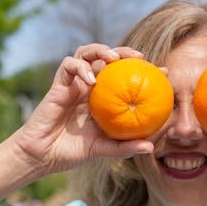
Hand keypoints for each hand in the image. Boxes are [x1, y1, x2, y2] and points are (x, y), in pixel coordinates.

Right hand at [10, 44, 153, 174]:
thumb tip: (151, 147)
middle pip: (106, 57)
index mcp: (102, 97)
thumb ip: (125, 147)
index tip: (164, 72)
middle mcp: (89, 86)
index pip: (124, 76)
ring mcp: (73, 83)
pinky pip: (69, 66)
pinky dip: (80, 68)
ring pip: (86, 53)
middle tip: (140, 57)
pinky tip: (91, 80)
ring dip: (100, 50)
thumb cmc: (71, 152)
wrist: (42, 155)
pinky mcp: (58, 84)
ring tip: (113, 59)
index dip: (143, 71)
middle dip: (124, 51)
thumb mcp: (103, 149)